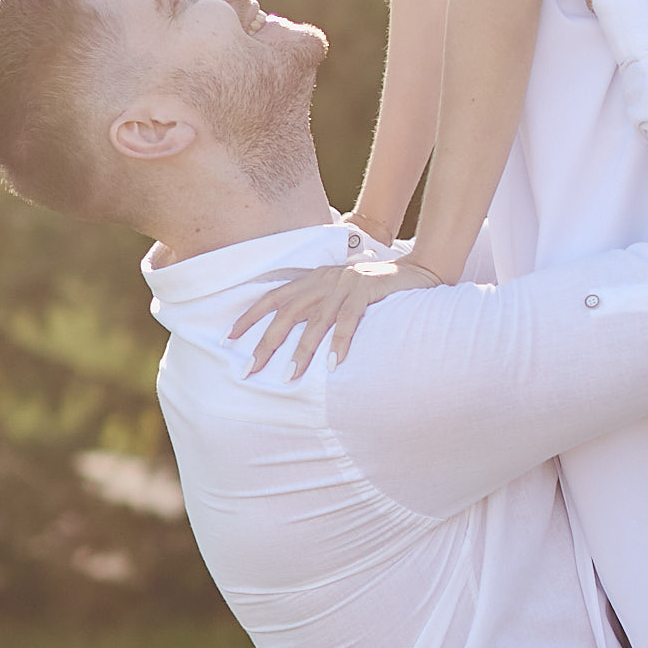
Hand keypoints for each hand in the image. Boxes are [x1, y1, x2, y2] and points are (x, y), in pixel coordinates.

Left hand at [231, 253, 444, 378]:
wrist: (419, 271)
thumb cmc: (378, 289)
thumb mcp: (341, 293)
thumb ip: (320, 307)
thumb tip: (295, 337)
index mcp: (313, 279)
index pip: (273, 298)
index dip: (249, 317)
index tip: (228, 339)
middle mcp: (324, 279)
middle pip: (287, 313)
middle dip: (267, 343)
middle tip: (250, 370)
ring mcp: (346, 284)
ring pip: (316, 321)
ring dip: (302, 351)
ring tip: (289, 376)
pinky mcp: (368, 289)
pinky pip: (350, 321)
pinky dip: (340, 342)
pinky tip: (333, 364)